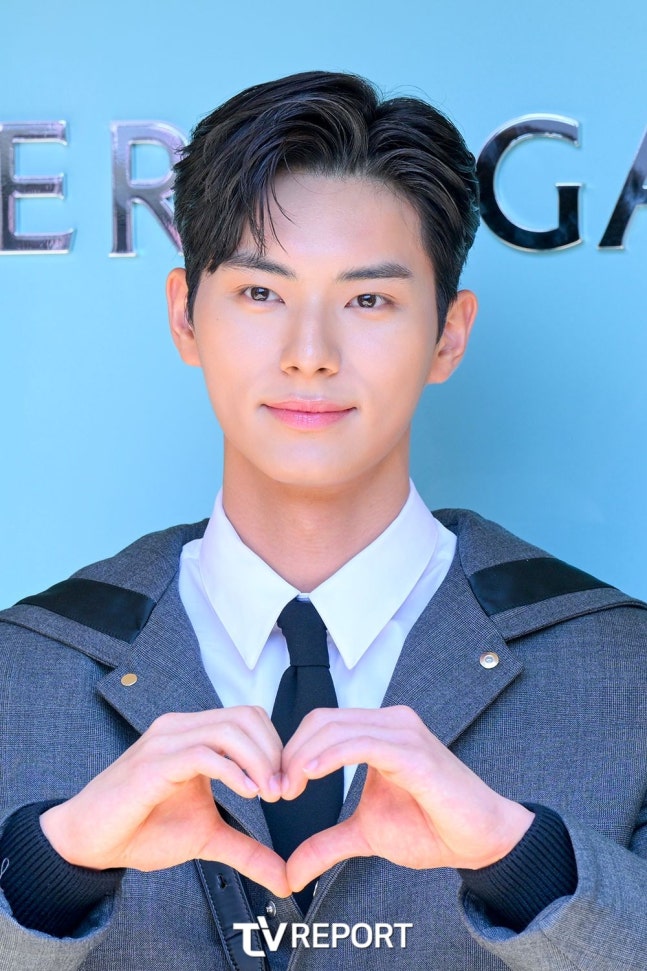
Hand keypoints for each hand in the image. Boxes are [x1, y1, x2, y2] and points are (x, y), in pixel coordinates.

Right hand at [40, 707, 290, 897]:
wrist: (90, 842)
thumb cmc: (143, 828)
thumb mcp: (207, 836)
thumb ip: (247, 848)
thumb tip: (284, 876)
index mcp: (194, 733)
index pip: (250, 717)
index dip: (276, 747)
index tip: (286, 785)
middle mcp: (181, 727)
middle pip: (246, 716)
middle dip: (274, 753)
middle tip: (282, 792)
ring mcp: (166, 741)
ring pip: (229, 729)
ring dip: (259, 761)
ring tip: (268, 794)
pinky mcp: (153, 764)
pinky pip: (202, 754)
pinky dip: (233, 771)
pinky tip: (248, 793)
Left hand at [281, 706, 533, 892]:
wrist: (479, 840)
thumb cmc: (432, 827)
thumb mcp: (367, 834)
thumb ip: (328, 843)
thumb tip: (292, 870)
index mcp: (379, 732)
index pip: (322, 723)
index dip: (292, 750)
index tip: (278, 786)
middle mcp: (390, 723)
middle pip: (322, 721)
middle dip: (291, 754)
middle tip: (278, 790)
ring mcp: (403, 733)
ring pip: (337, 728)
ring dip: (304, 757)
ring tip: (290, 788)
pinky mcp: (414, 752)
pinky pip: (364, 742)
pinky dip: (332, 755)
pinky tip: (311, 773)